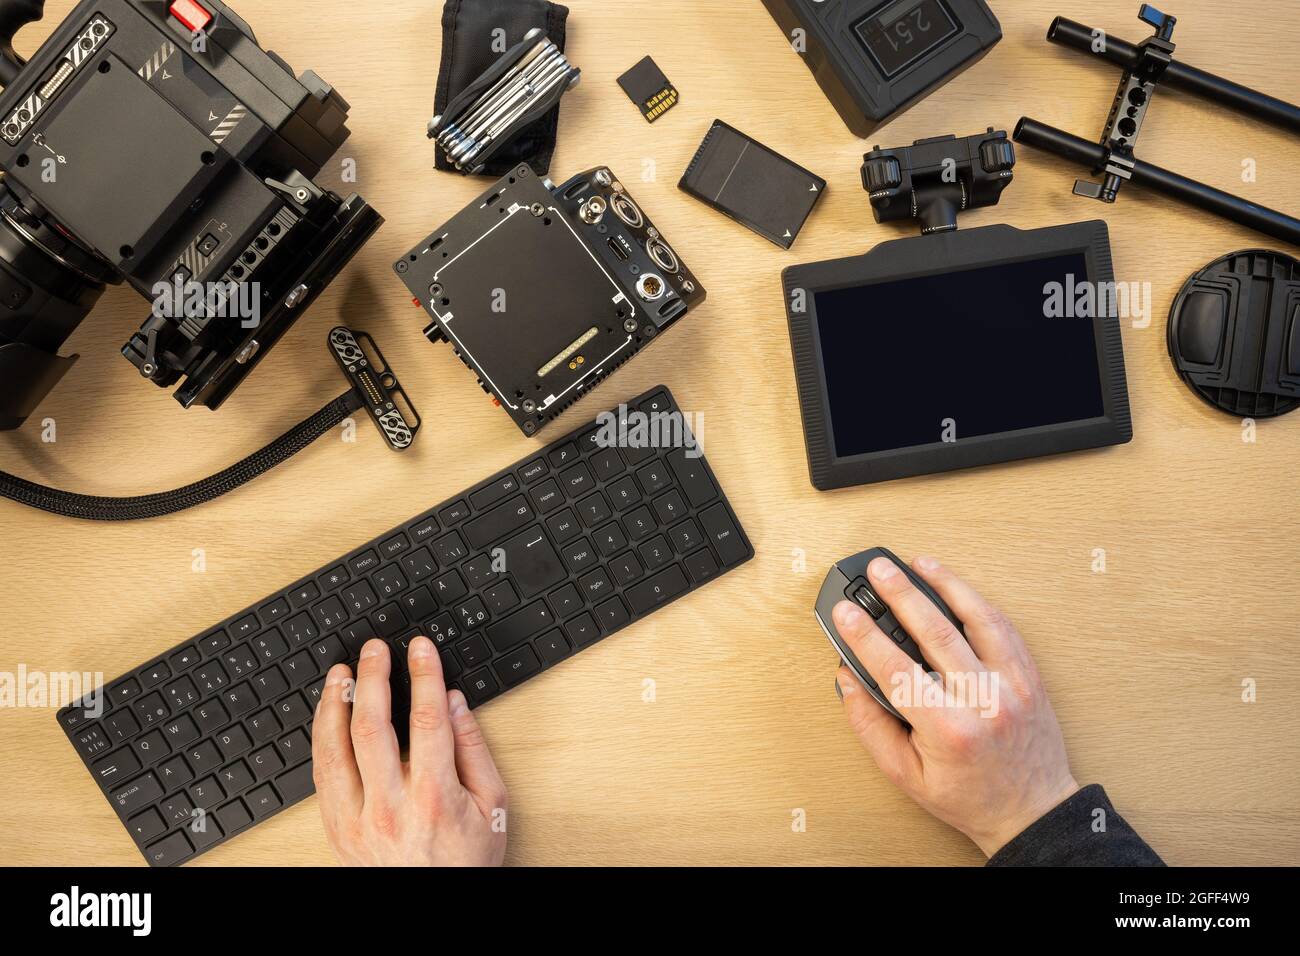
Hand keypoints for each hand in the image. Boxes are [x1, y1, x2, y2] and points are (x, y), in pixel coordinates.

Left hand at [311, 636, 507, 865]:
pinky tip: (328, 714)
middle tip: (375, 650)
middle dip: (372, 679)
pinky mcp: (337, 828)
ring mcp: (357, 820)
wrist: (434, 909)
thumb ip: (473, 750)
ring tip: (341, 673)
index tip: (421, 649)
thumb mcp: (493, 806)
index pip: (426, 721)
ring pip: (334, 749)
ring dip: (335, 703)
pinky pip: (321, 774)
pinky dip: (321, 737)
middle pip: (372, 728)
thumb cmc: (467, 861)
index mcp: (435, 798)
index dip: (424, 676)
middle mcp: (390, 808)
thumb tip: (454, 703)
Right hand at [833, 556, 1078, 856]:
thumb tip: (849, 679)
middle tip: (877, 570)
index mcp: (948, 731)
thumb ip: (870, 725)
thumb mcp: (905, 775)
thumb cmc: (968, 797)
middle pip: (937, 633)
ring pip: (977, 620)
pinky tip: (956, 585)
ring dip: (945, 585)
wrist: (1032, 810)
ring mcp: (1012, 685)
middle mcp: (984, 702)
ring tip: (918, 564)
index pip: (896, 670)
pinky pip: (1003, 627)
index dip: (865, 637)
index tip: (844, 614)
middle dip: (901, 595)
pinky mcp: (1029, 676)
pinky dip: (977, 601)